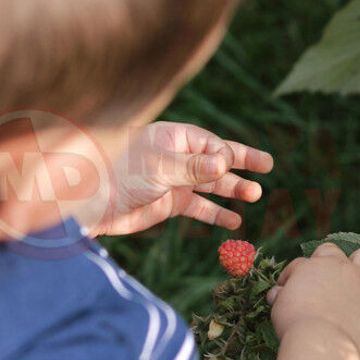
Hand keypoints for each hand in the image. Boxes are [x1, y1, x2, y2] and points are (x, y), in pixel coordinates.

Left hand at [88, 122, 272, 236]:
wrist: (92, 203)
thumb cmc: (120, 174)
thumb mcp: (160, 168)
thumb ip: (193, 167)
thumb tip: (225, 164)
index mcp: (174, 137)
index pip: (211, 143)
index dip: (226, 154)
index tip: (230, 166)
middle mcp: (177, 157)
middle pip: (216, 159)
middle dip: (241, 164)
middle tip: (268, 168)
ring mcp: (174, 180)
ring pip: (211, 184)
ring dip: (232, 190)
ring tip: (255, 196)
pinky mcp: (169, 203)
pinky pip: (199, 207)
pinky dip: (216, 214)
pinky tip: (235, 221)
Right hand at [266, 243, 359, 359]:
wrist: (320, 342)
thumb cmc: (294, 322)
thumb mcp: (279, 304)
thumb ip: (283, 295)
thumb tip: (279, 294)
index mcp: (316, 265)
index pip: (302, 263)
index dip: (293, 276)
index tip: (286, 291)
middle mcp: (342, 269)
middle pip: (337, 252)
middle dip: (329, 261)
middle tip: (321, 281)